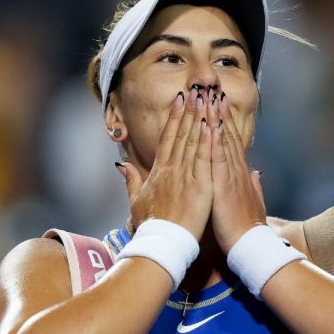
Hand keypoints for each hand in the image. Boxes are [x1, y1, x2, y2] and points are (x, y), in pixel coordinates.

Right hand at [117, 87, 212, 240]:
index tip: (179, 100)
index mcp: (158, 172)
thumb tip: (121, 164)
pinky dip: (208, 140)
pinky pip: (205, 158)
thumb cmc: (150, 226)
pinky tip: (212, 124)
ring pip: (193, 141)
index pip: (167, 138)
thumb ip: (130, 181)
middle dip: (188, 110)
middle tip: (195, 90)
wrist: (162, 244)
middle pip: (181, 134)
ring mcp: (186, 176)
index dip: (174, 118)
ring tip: (205, 99)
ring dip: (199, 118)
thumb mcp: (135, 201)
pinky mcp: (200, 186)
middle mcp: (171, 169)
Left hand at [209, 90, 266, 252]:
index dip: (226, 123)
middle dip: (219, 112)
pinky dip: (214, 139)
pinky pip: (218, 156)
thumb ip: (254, 185)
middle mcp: (236, 169)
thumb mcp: (251, 202)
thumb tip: (256, 173)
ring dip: (216, 118)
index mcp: (239, 173)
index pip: (232, 142)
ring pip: (223, 140)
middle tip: (212, 91)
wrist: (249, 244)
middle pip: (227, 135)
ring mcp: (231, 174)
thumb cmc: (246, 227)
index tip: (219, 105)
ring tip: (210, 97)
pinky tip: (209, 124)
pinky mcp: (224, 183)